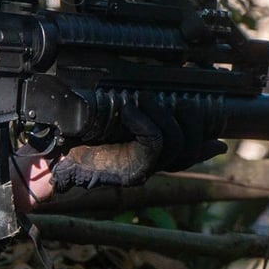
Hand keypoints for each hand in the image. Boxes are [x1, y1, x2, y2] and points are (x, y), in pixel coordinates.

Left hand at [49, 97, 226, 191]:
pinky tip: (131, 111)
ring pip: (176, 146)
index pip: (192, 151)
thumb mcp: (111, 116)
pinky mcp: (131, 171)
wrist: (49, 155)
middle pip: (191, 149)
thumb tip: (164, 97)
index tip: (218, 126)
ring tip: (145, 101)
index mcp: (150, 155)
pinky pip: (155, 145)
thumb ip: (136, 110)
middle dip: (193, 122)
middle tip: (180, 101)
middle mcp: (150, 166)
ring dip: (166, 117)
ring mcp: (142, 171)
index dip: (207, 139)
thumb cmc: (74, 134)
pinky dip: (147, 123)